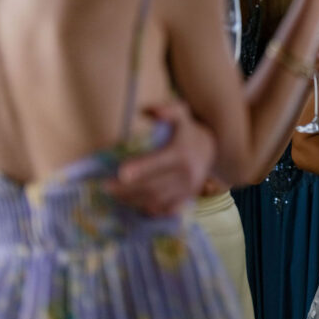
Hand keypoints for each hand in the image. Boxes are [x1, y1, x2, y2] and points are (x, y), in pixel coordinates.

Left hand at [105, 100, 216, 216]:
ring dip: (133, 200)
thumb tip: (147, 110)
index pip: (159, 163)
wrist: (212, 147)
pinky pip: (165, 209)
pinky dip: (148, 209)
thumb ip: (167, 109)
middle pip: (153, 186)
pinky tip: (133, 203)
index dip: (140, 169)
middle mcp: (187, 174)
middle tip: (106, 187)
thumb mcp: (181, 112)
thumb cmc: (188, 129)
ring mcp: (188, 189)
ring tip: (115, 195)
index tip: (120, 173)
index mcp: (181, 153)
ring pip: (156, 200)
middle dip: (127, 189)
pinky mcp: (187, 198)